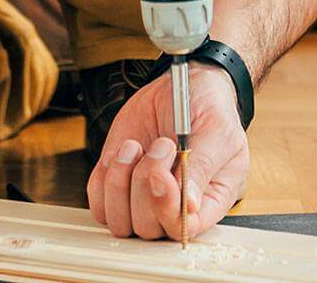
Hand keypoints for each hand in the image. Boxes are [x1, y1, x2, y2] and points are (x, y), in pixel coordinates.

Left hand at [86, 64, 248, 240]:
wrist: (183, 86)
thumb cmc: (209, 109)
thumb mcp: (216, 131)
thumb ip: (202, 167)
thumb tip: (188, 206)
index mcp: (208, 201)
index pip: (184, 229)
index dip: (168, 210)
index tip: (160, 176)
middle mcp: (174, 206)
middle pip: (149, 227)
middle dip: (145, 184)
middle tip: (162, 145)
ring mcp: (143, 198)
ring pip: (120, 221)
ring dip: (121, 182)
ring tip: (136, 146)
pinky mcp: (119, 185)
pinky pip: (100, 204)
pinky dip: (103, 179)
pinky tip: (121, 152)